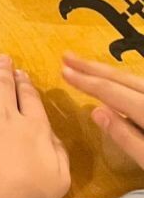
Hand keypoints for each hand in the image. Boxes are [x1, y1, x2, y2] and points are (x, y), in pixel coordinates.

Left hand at [0, 55, 69, 197]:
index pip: (31, 99)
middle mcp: (8, 114)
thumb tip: (53, 136)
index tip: (22, 73)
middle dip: (4, 70)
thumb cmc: (26, 186)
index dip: (25, 84)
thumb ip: (59, 153)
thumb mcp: (59, 177)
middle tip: (2, 58)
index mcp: (34, 127)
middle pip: (5, 86)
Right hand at [62, 51, 143, 168]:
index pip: (115, 93)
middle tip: (67, 57)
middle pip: (127, 80)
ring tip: (85, 67)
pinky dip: (128, 84)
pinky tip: (118, 85)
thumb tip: (97, 111)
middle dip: (95, 68)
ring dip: (110, 73)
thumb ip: (128, 139)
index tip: (62, 70)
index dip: (88, 82)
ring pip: (140, 82)